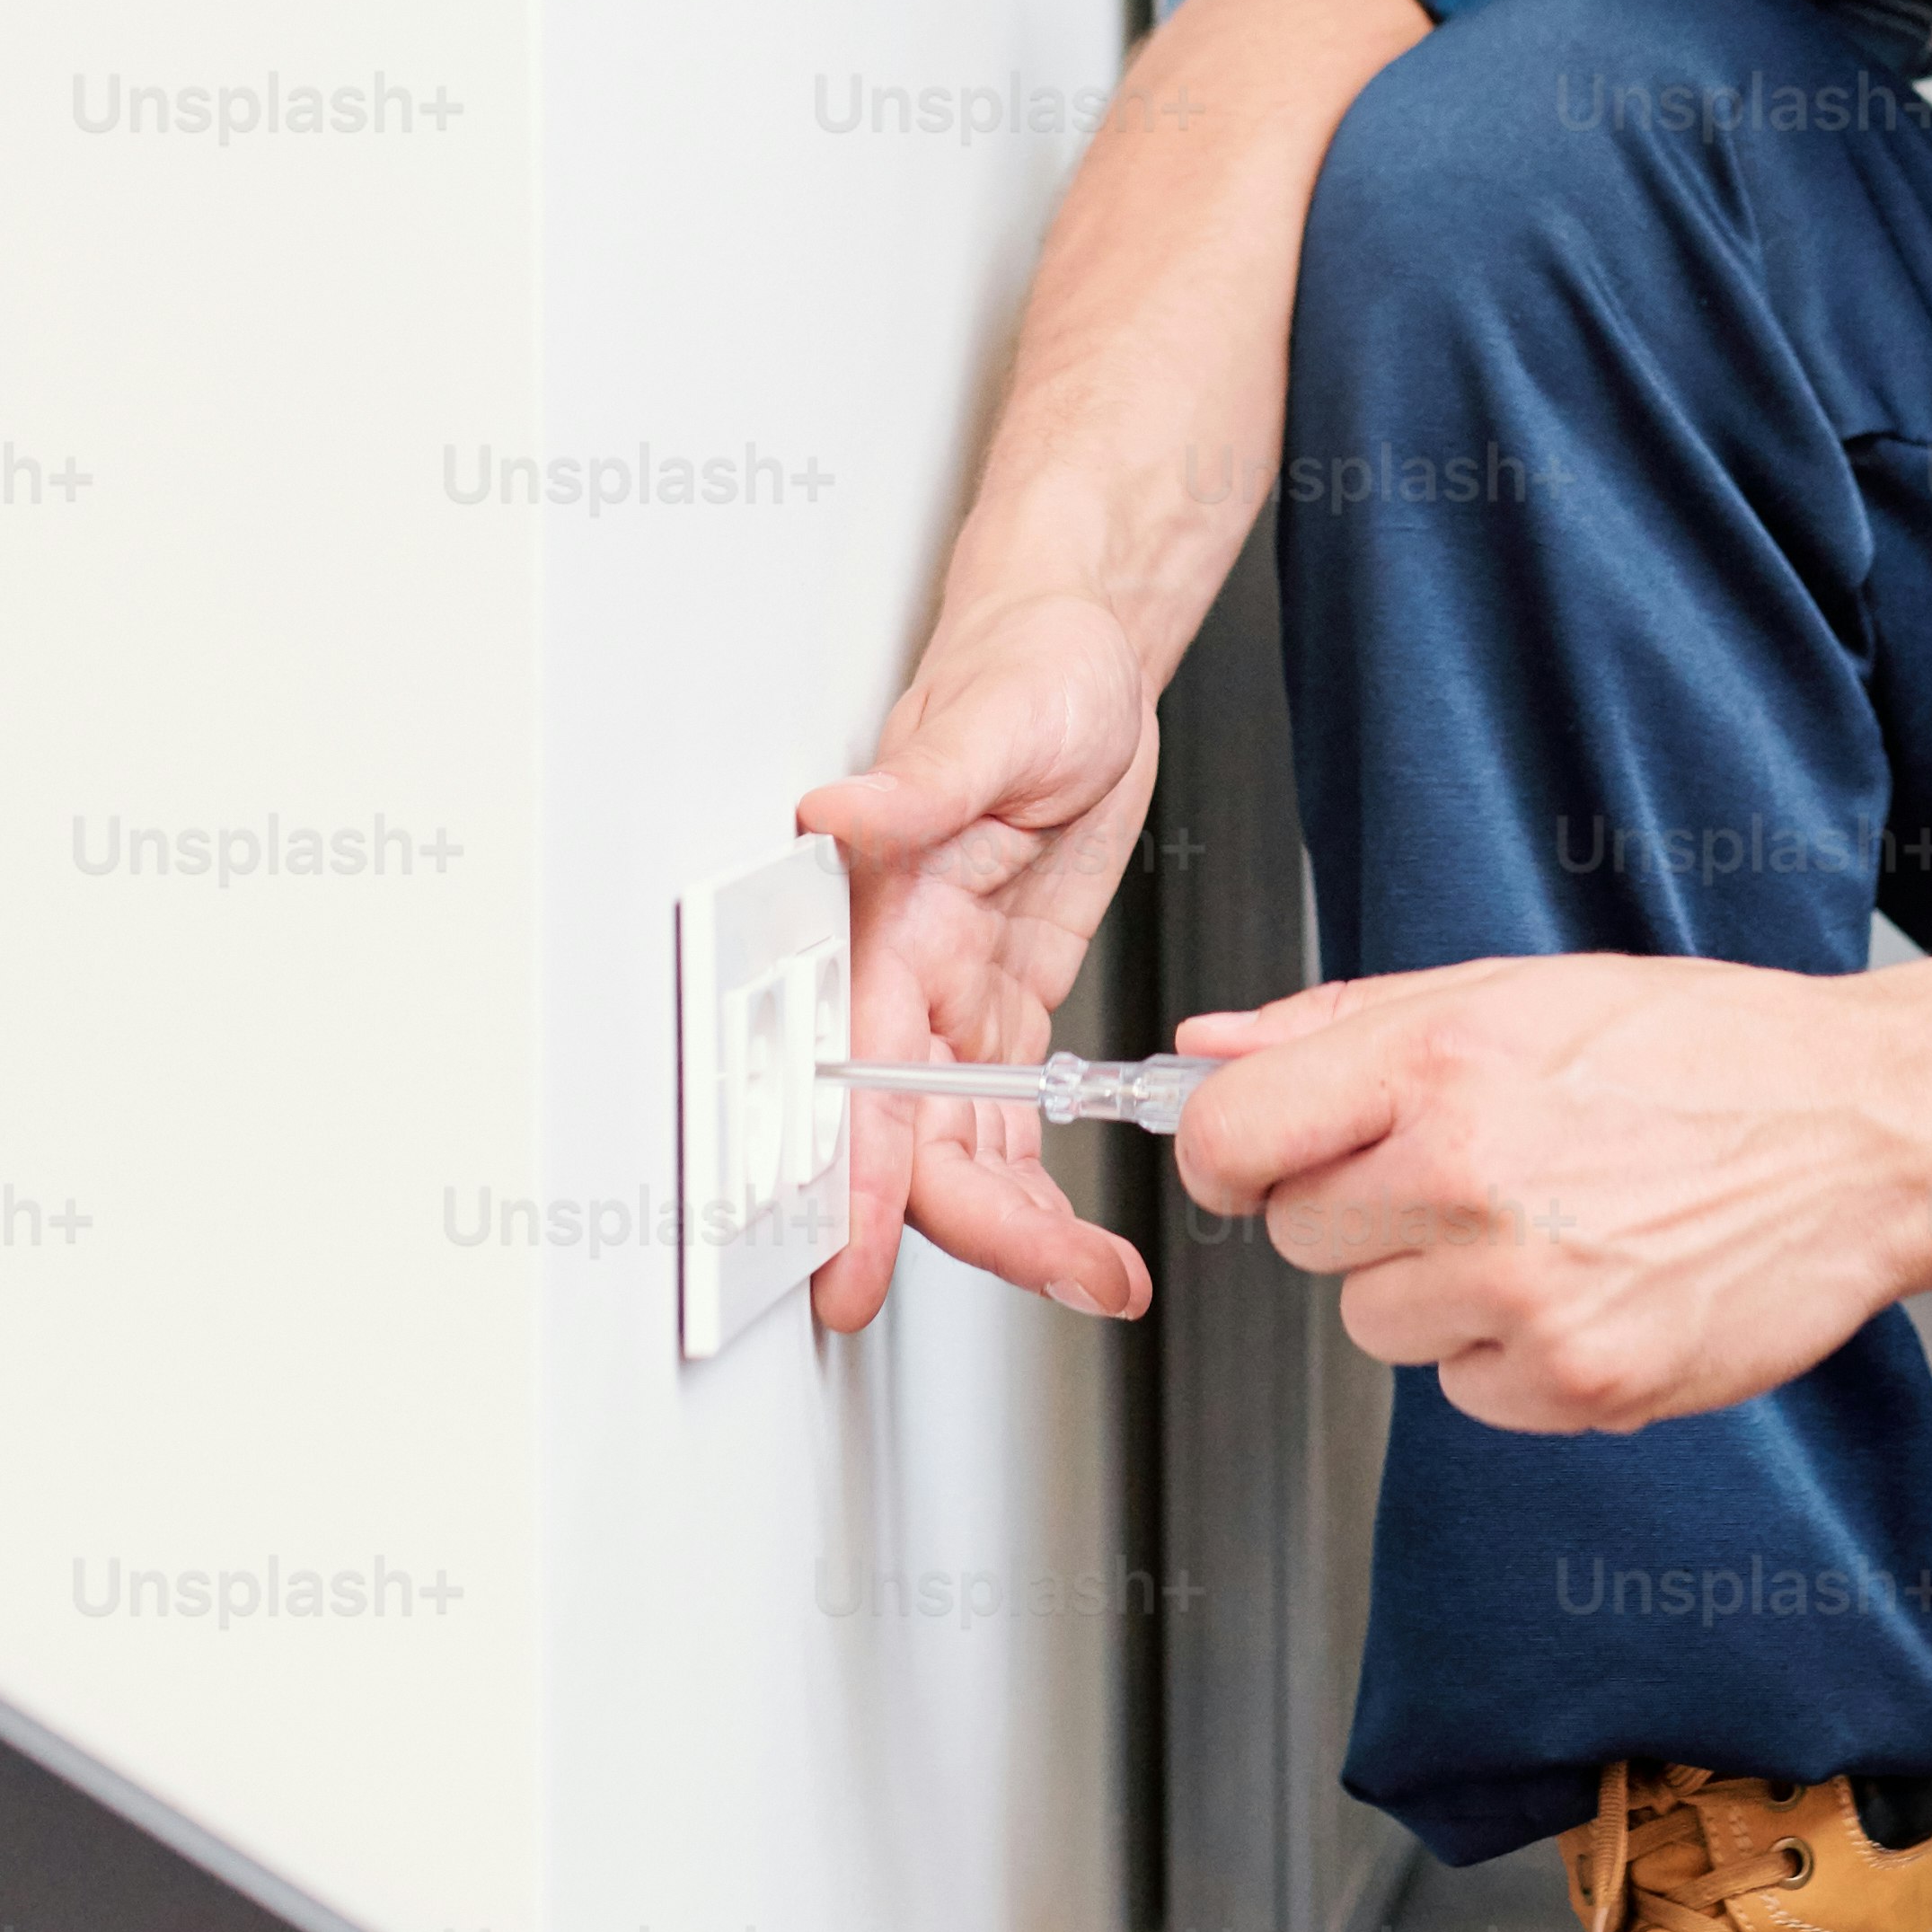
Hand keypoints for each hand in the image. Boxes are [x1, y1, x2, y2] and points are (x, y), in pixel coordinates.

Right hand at [793, 586, 1166, 1332]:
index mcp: (878, 911)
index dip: (852, 1179)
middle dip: (976, 1226)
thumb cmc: (1024, 666)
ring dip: (1017, 1226)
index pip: (854, 1073)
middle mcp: (901, 969)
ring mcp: (951, 994)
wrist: (1082, 653)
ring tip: (1097, 1277)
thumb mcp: (990, 715)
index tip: (849, 1264)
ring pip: (958, 1149)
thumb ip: (917, 782)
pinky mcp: (1002, 1001)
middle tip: (1063, 1278)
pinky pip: (1004, 1120)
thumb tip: (834, 811)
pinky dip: (1035, 1185)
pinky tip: (1080, 1233)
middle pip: (911, 1137)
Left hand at [1166, 953, 1926, 1432]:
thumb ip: (1342, 1023)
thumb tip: (1206, 1047)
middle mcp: (1470, 1177)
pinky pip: (1465, 1391)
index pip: (1229, 1138)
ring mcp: (1524, 1291)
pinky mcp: (1579, 1380)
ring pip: (1377, 1322)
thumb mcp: (1517, 991)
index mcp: (1443, 1062)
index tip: (1261, 1158)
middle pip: (1300, 1239)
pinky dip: (1510, 1355)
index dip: (1229, 1153)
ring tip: (1547, 1224)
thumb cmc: (1705, 1050)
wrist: (1867, 1133)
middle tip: (1470, 1171)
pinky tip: (1590, 1283)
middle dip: (1362, 1211)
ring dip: (1436, 1288)